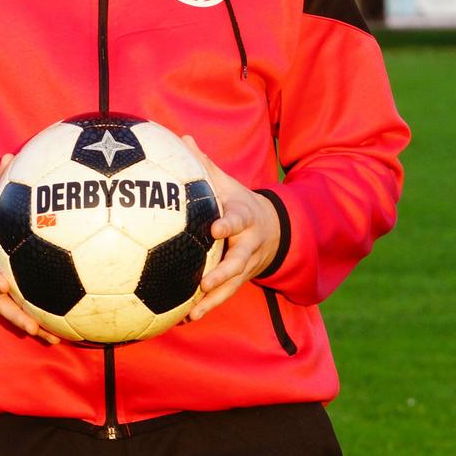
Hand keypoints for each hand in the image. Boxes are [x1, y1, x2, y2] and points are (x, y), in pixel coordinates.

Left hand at [182, 135, 280, 323]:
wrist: (273, 229)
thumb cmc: (238, 202)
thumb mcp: (228, 183)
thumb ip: (205, 164)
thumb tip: (182, 137)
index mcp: (244, 217)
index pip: (237, 219)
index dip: (228, 224)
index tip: (215, 228)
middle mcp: (248, 244)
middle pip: (238, 260)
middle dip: (224, 272)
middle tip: (205, 282)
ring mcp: (246, 265)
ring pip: (233, 285)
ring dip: (214, 300)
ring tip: (194, 312)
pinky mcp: (240, 280)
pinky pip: (224, 297)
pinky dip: (208, 307)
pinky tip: (185, 319)